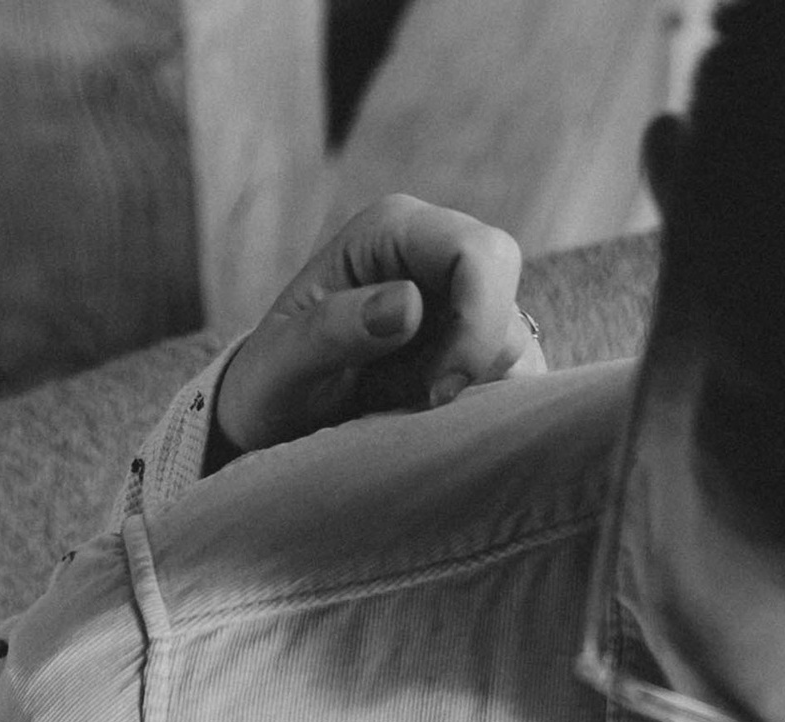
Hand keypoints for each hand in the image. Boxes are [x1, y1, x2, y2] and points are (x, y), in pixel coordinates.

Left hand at [211, 194, 543, 462]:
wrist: (272, 428)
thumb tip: (409, 305)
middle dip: (478, 364)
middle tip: (420, 410)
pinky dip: (486, 414)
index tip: (437, 393)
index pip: (480, 254)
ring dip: (474, 396)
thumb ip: (332, 331)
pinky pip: (517, 383)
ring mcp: (461, 305)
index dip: (477, 322)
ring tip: (403, 413)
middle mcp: (436, 258)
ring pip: (516, 348)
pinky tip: (429, 424)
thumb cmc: (267, 389)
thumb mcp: (280, 366)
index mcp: (393, 232)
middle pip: (507, 299)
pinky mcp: (477, 353)